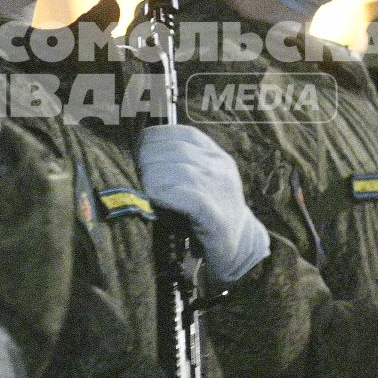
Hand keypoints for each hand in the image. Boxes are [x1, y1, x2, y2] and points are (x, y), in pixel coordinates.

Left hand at [139, 125, 270, 282]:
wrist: (239, 244)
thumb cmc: (211, 210)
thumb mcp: (202, 178)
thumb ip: (181, 162)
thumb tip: (141, 152)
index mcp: (214, 154)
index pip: (178, 132)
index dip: (152, 140)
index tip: (138, 154)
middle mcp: (218, 166)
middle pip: (173, 149)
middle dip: (148, 160)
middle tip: (137, 175)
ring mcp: (217, 187)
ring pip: (175, 169)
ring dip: (151, 177)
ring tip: (144, 189)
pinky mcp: (212, 213)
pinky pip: (181, 194)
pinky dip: (162, 194)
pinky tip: (154, 199)